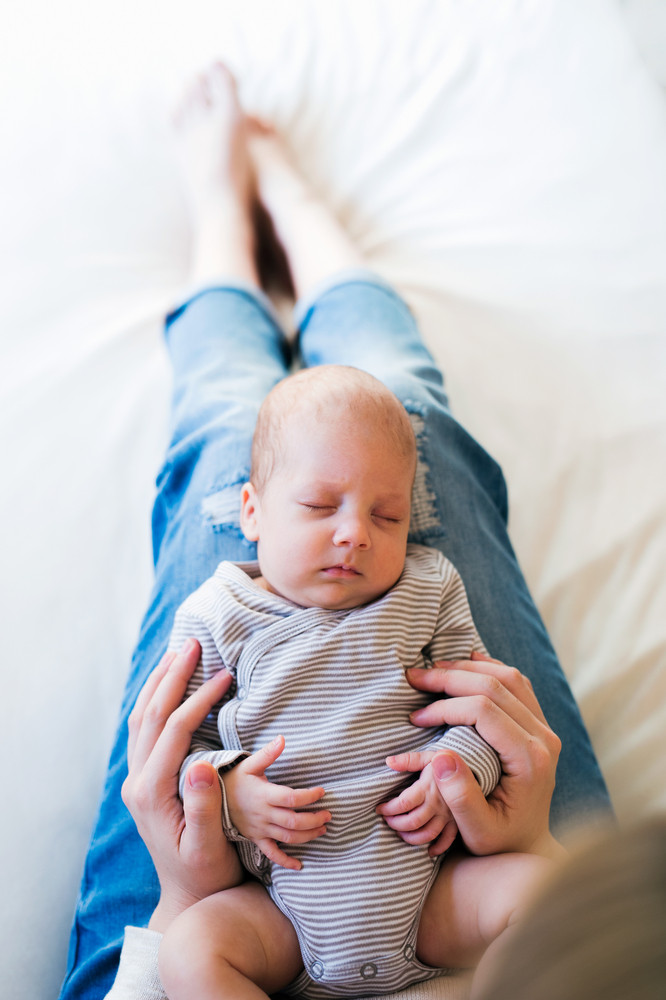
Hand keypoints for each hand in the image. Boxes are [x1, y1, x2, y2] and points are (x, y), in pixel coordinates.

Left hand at [122, 639, 239, 932]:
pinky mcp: (143, 780)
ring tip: (178, 652)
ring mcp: (136, 780)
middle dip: (172, 676)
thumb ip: (202, 806)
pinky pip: (142, 730)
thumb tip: (201, 763)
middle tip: (193, 643)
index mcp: (152, 793)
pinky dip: (154, 700)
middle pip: (150, 715)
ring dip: (159, 682)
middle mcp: (137, 782)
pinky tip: (167, 685)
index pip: (174, 731)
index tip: (225, 675)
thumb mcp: (209, 845)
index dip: (198, 698)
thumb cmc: (206, 871)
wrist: (188, 894)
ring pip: (141, 718)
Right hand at [222, 734, 330, 870]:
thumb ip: (268, 754)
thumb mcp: (249, 764)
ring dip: (307, 836)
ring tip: (322, 829)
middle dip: (314, 820)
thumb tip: (282, 738)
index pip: (291, 798)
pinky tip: (299, 865)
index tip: (322, 792)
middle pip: (293, 821)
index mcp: (263, 795)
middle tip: (328, 815)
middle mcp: (263, 814)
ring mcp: (260, 829)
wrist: (212, 799)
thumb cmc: (235, 779)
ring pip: (287, 838)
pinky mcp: (256, 839)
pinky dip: (285, 861)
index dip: (309, 796)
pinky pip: (271, 854)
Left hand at [376, 752, 457, 855]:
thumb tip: (389, 761)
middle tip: (387, 821)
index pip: (403, 803)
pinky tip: (428, 851)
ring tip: (401, 833)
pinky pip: (447, 840)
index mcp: (427, 788)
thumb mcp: (427, 756)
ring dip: (411, 838)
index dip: (388, 808)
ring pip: (427, 834)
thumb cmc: (443, 761)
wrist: (467, 768)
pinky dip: (438, 848)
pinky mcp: (456, 822)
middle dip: (396, 824)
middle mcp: (437, 804)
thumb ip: (408, 759)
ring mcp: (448, 815)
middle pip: (413, 822)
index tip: (379, 809)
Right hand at [405, 652, 563, 858]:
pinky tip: (471, 662)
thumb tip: (441, 757)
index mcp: (529, 760)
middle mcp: (543, 739)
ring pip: (510, 678)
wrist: (530, 846)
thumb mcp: (477, 831)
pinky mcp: (540, 726)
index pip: (484, 712)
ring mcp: (545, 730)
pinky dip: (492, 669)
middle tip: (414, 678)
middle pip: (496, 687)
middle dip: (450, 678)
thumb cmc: (499, 841)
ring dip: (469, 668)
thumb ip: (460, 798)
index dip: (446, 706)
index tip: (416, 718)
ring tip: (435, 669)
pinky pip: (519, 685)